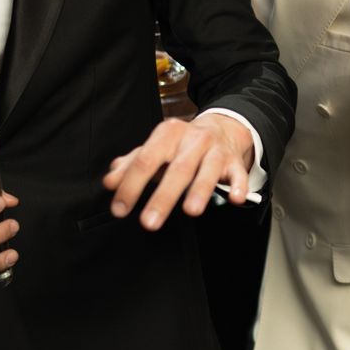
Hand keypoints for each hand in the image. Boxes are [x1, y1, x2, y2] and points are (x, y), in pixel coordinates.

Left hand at [102, 114, 254, 230]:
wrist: (221, 127)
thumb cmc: (182, 144)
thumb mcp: (155, 148)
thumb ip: (131, 164)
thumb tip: (110, 181)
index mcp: (168, 134)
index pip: (145, 160)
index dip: (131, 185)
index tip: (120, 208)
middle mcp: (193, 139)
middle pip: (177, 168)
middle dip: (163, 197)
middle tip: (149, 221)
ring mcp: (215, 150)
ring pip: (207, 170)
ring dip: (199, 190)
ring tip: (191, 211)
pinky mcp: (235, 162)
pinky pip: (238, 174)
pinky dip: (238, 186)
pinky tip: (235, 198)